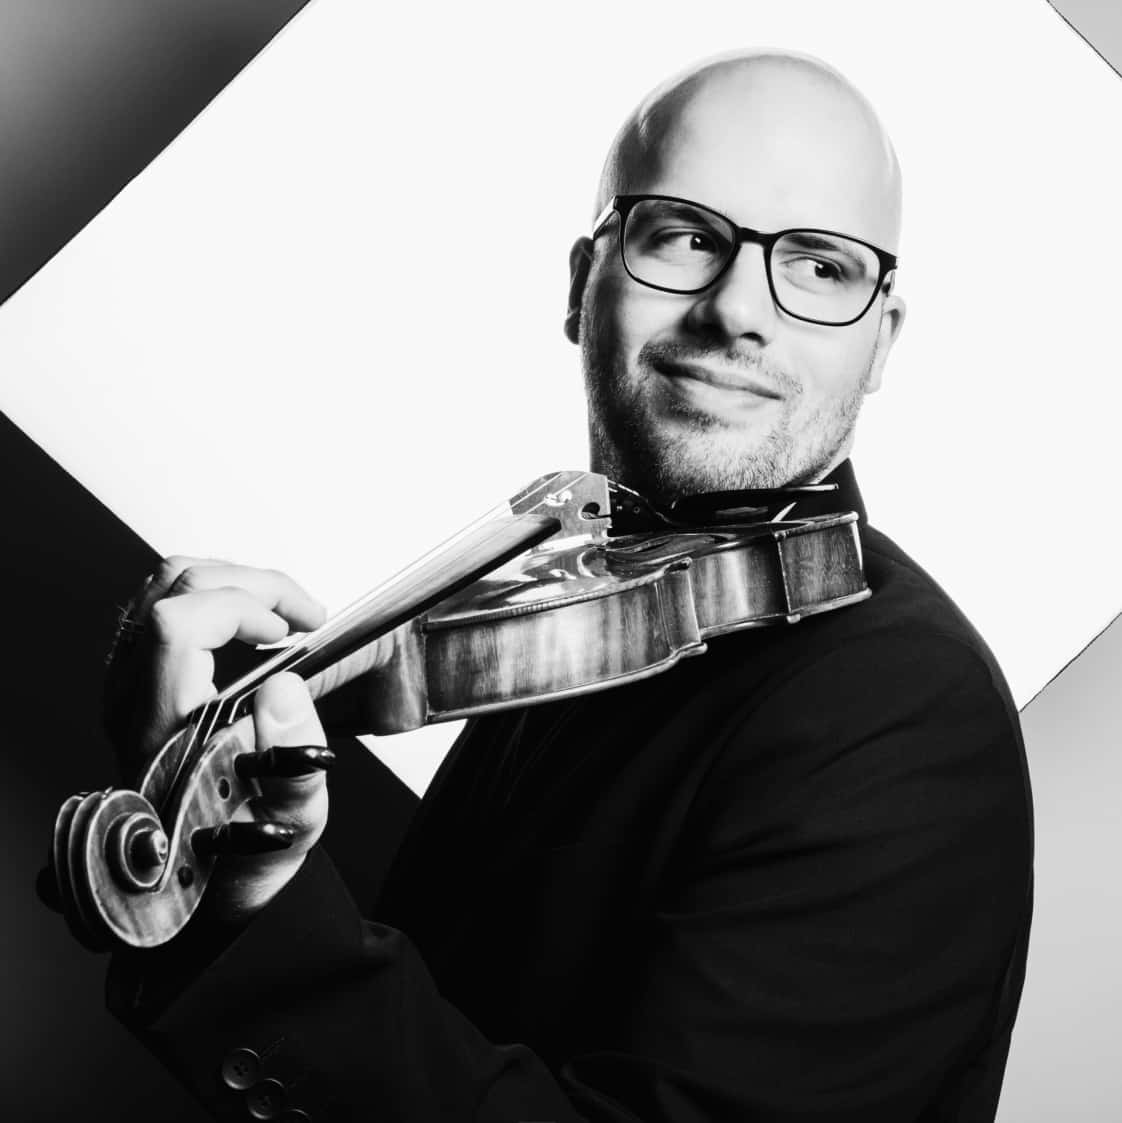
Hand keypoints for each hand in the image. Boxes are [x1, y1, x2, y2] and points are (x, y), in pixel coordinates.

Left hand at [106, 557, 330, 923]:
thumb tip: (285, 687)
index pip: (177, 626)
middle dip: (253, 584)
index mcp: (163, 733)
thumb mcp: (292, 822)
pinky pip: (165, 601)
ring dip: (235, 581)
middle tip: (305, 614)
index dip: (241, 607)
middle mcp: (132, 702)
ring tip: (285, 612)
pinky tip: (256, 622)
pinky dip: (218, 594)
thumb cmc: (246, 853)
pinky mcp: (136, 677)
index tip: (290, 633)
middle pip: (174, 588)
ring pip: (165, 584)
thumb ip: (293, 763)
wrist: (208, 876)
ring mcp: (128, 685)